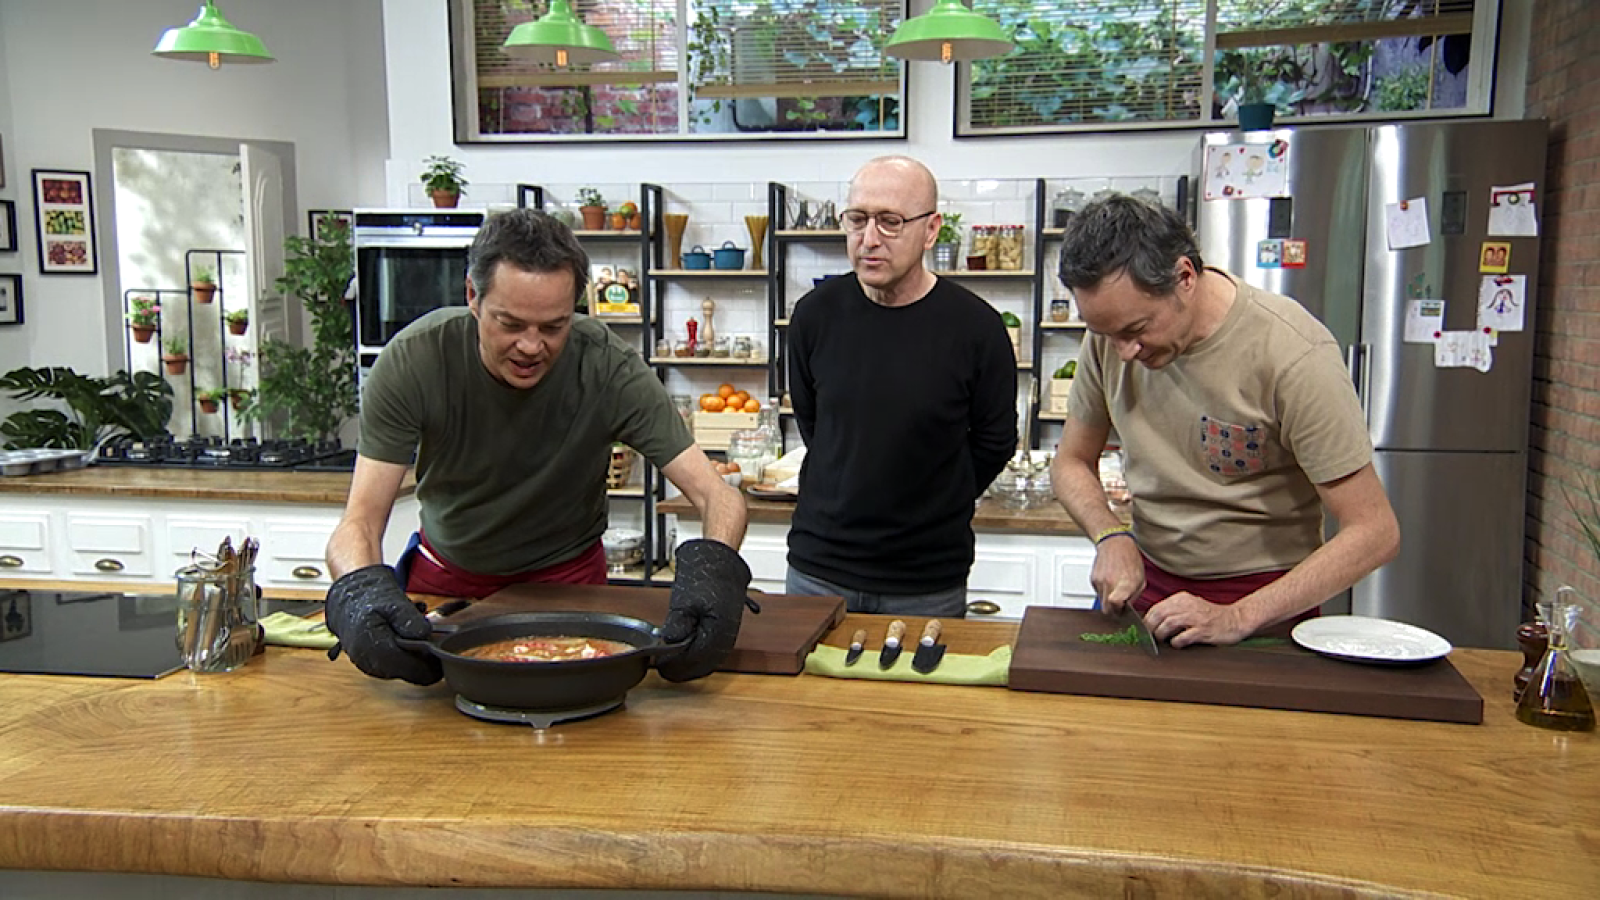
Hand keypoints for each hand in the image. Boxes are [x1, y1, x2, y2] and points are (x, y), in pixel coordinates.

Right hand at [324, 564, 441, 684]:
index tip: (443, 649)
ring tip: (413, 632)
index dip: (433, 662)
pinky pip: (398, 666)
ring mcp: (372, 667)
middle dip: (424, 656)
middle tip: (428, 635)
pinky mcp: (374, 666)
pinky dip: (407, 655)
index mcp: (374, 648)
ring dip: (416, 655)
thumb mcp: (393, 601)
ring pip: (406, 670)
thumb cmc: (369, 599)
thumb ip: (409, 619)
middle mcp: (371, 664)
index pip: (414, 670)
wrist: (348, 600)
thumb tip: (424, 635)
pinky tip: (404, 638)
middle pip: (412, 672)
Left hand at [657, 540, 755, 682]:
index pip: (693, 661)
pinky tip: (686, 654)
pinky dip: (698, 658)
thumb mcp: (684, 602)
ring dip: (690, 665)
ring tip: (671, 662)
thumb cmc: (707, 577)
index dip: (673, 666)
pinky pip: (711, 654)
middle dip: (681, 669)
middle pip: (701, 667)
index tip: (659, 666)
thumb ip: (676, 627)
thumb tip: (667, 645)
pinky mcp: (725, 634)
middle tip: (662, 668)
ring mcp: (727, 638)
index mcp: (717, 632)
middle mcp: (725, 639)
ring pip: (707, 663)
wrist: (721, 563)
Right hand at [1090, 534, 1144, 612]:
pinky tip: (1109, 581)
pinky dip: (1103, 590)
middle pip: (1106, 609)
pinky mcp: (1093, 579)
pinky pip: (1097, 592)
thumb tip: (1127, 608)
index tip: (1123, 611)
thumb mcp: (1141, 579)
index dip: (1118, 612)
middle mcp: (1110, 583)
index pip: (1115, 605)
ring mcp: (1100, 581)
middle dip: (1112, 610)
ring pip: (1101, 601)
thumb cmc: (1129, 558)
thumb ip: (1134, 596)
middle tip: (1119, 605)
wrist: (1114, 543)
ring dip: (1108, 599)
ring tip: (1115, 587)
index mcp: (1125, 584)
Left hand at [1143, 592, 1253, 647]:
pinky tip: (1178, 644)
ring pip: (1168, 624)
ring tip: (1164, 640)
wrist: (1236, 619)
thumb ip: (1173, 611)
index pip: (1156, 608)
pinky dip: (1177, 642)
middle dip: (1151, 628)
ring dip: (1162, 635)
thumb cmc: (1210, 616)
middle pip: (1159, 615)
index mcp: (1182, 598)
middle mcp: (1187, 605)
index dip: (1147, 620)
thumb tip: (1151, 622)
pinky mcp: (1204, 630)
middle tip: (1151, 637)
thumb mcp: (1190, 607)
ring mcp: (1196, 618)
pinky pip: (1184, 637)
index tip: (1145, 630)